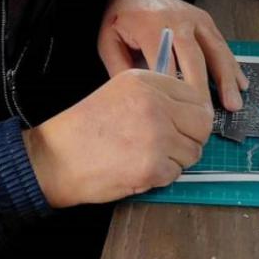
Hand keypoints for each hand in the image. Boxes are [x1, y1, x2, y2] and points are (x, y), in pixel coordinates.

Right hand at [22, 69, 213, 206]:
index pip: (195, 96)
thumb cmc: (85, 127)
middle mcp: (155, 104)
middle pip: (202, 124)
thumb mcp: (120, 90)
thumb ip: (155, 93)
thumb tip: (191, 109)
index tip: (185, 124)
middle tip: (174, 144)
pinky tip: (139, 169)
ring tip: (148, 156)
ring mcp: (156, 136)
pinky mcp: (153, 166)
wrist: (56, 156)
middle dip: (192, 137)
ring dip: (176, 159)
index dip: (192, 114)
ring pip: (193, 152)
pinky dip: (162, 176)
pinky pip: (176, 174)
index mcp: (146, 82)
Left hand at [97, 0, 247, 111]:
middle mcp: (177, 20)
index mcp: (150, 25)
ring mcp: (195, 18)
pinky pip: (221, 44)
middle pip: (194, 58)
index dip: (172, 88)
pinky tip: (241, 83)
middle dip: (203, 89)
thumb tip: (137, 98)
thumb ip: (119, 67)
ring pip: (215, 50)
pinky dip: (231, 65)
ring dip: (226, 78)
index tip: (178, 114)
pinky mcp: (206, 20)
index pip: (164, 62)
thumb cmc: (122, 18)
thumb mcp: (108, 39)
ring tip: (234, 103)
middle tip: (208, 117)